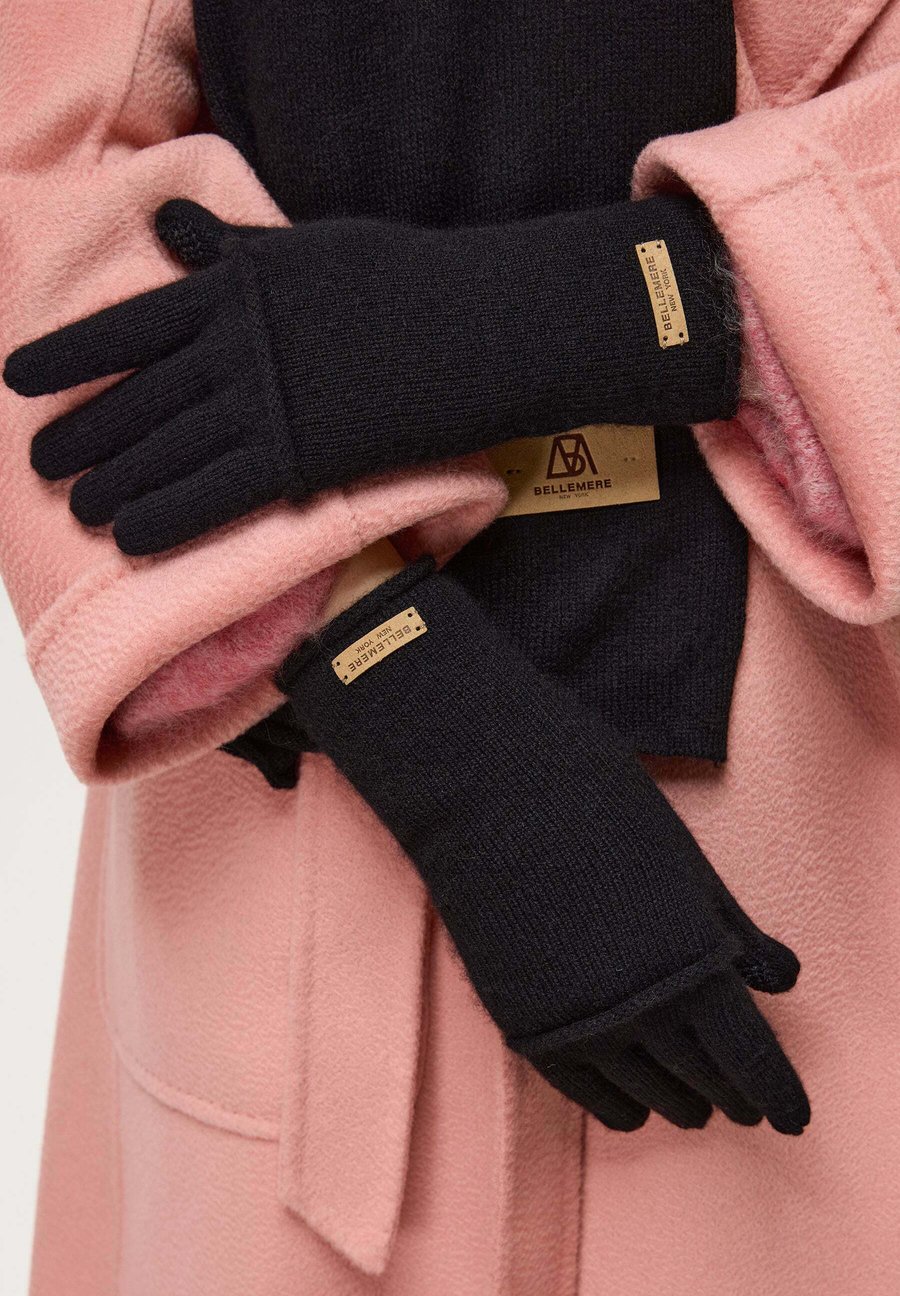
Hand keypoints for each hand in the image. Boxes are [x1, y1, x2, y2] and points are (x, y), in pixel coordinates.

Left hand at [5, 194, 740, 554]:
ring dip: (112, 482)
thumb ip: (233, 247)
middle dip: (80, 434)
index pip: (127, 325)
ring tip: (78, 507)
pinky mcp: (301, 459)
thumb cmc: (402, 281)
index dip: (67, 357)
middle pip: (136, 397)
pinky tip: (127, 535)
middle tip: (40, 465)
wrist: (477, 328)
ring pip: (166, 450)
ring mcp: (266, 404)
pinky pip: (215, 495)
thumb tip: (171, 224)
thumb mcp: (309, 245)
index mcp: (232, 288)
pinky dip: (164, 516)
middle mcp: (235, 347)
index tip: (19, 380)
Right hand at [276, 558, 808, 1133]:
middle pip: (704, 1085)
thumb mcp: (682, 861)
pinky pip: (586, 1095)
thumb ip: (732, 929)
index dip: (774, 1092)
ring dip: (677, 1099)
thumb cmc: (595, 804)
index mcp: (689, 967)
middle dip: (731, 1094)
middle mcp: (636, 1013)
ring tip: (692, 1093)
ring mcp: (575, 1025)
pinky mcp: (523, 1027)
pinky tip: (631, 1094)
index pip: (749, 1062)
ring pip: (646, 1097)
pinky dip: (619, 1102)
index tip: (785, 1112)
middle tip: (745, 1097)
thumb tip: (780, 982)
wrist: (484, 787)